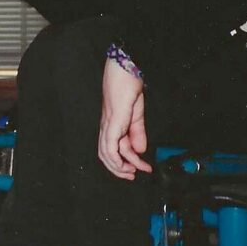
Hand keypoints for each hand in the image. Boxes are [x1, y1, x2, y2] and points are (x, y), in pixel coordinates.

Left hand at [98, 59, 151, 179]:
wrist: (125, 70)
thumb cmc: (127, 87)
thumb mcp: (136, 114)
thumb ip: (137, 132)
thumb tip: (140, 150)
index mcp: (112, 125)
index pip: (113, 149)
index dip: (125, 162)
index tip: (140, 169)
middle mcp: (107, 126)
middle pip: (106, 154)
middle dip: (119, 169)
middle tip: (133, 175)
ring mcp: (108, 124)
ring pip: (107, 153)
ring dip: (120, 166)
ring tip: (133, 171)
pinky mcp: (112, 121)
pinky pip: (109, 145)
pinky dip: (116, 157)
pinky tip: (125, 163)